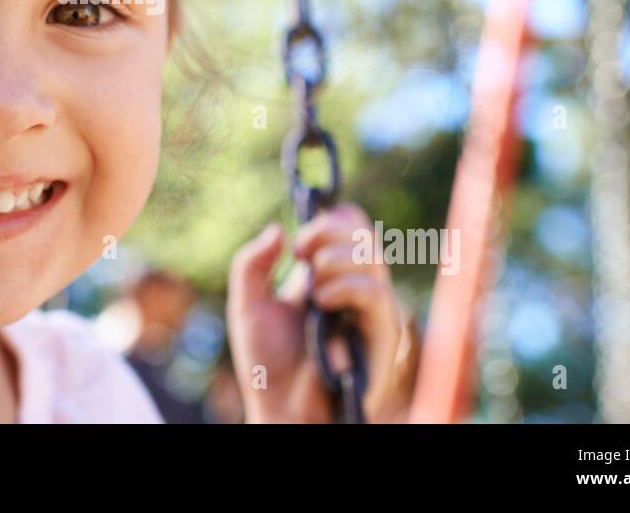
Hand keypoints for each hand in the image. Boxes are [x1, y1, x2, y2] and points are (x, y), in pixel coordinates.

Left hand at [227, 202, 412, 422]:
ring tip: (311, 286)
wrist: (283, 409)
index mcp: (327, 274)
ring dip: (337, 259)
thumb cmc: (268, 363)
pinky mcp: (381, 334)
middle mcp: (353, 287)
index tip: (300, 242)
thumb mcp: (247, 305)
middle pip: (363, 233)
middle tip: (301, 253)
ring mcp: (369, 309)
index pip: (349, 227)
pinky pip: (378, 294)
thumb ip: (252, 263)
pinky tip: (322, 302)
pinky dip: (348, 287)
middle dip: (329, 232)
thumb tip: (278, 229)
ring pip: (373, 257)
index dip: (331, 220)